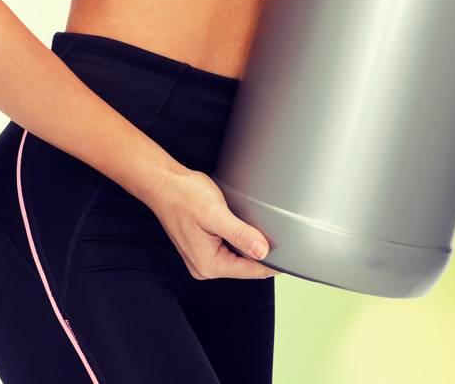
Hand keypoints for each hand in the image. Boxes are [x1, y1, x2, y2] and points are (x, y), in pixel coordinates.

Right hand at [141, 167, 276, 280]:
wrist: (164, 184)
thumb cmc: (184, 196)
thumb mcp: (216, 214)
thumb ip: (240, 234)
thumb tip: (262, 252)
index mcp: (209, 265)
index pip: (250, 271)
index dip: (272, 264)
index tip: (290, 258)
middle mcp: (204, 267)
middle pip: (244, 267)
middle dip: (262, 256)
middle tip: (282, 241)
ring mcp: (201, 258)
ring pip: (236, 258)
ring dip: (250, 247)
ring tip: (264, 234)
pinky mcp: (201, 247)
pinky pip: (227, 250)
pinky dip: (239, 242)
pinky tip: (245, 230)